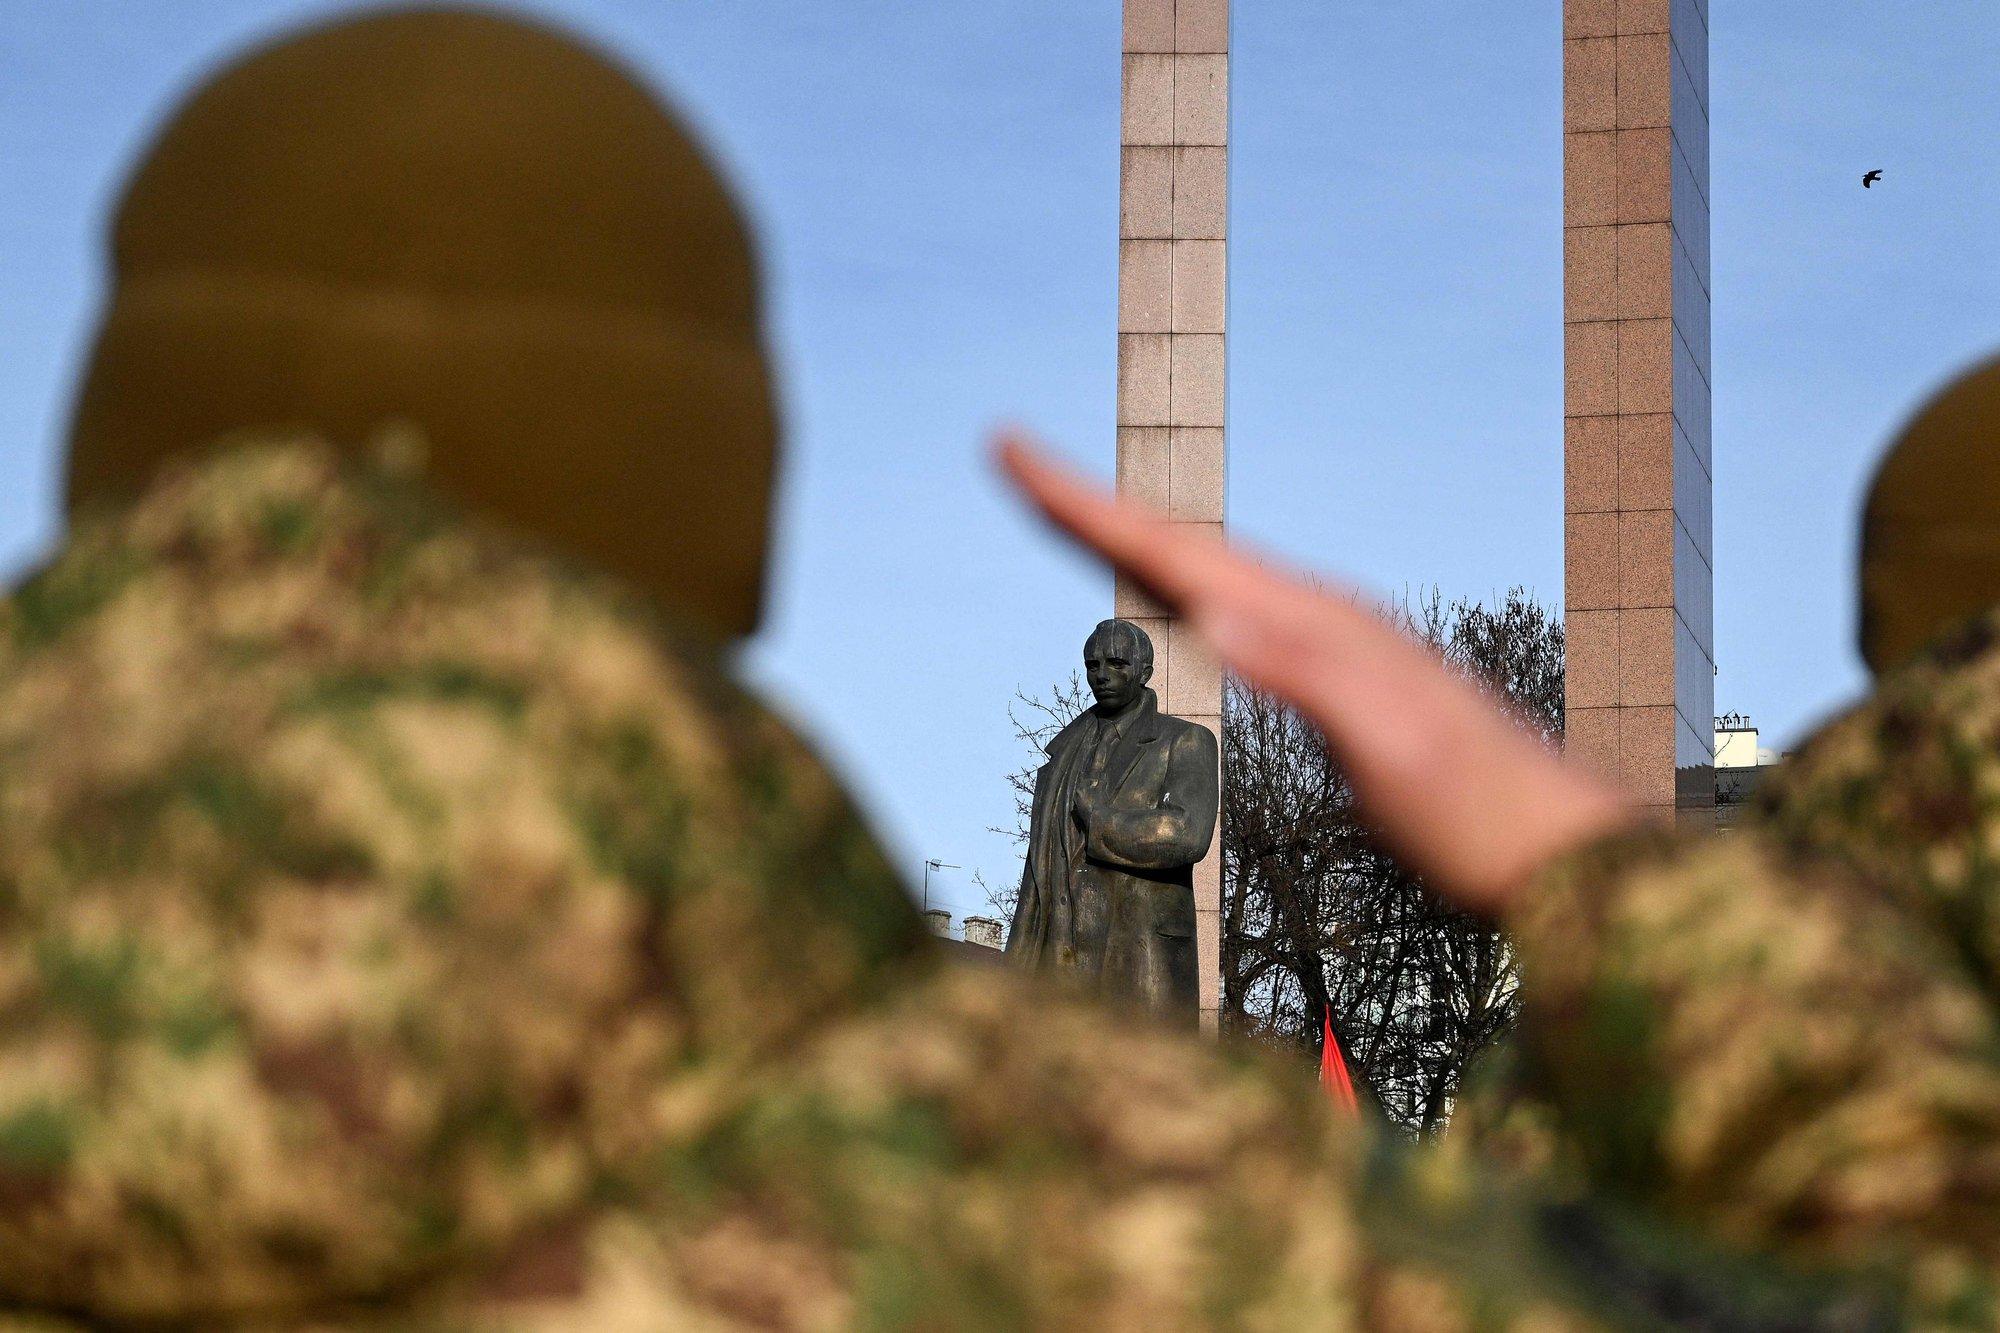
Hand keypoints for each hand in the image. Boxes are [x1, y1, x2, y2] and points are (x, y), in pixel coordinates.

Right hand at [994, 430, 1632, 915]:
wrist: (1566, 854)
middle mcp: (1319, 618)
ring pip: (1210, 574)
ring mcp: (1331, 649)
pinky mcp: (1339, 686)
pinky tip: (1185, 604)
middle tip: (1011, 459)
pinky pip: (1239, 617)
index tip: (1012, 454)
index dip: (1086, 506)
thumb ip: (1308, 675)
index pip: (1178, 551)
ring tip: (1072, 516)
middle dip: (1090, 504)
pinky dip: (1186, 593)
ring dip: (1134, 540)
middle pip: (1182, 546)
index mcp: (1316, 623)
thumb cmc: (1482, 817)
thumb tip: (1214, 613)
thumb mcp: (1392, 748)